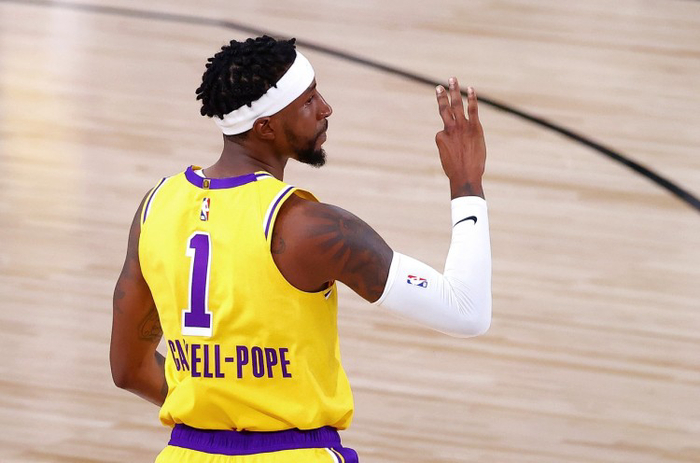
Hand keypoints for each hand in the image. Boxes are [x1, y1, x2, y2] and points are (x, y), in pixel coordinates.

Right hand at [435, 77, 485, 198]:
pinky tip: (471, 89)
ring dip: (454, 91)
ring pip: (456, 105)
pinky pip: (472, 110)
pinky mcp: (474, 127)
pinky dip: (472, 98)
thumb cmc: (456, 171)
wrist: (465, 176)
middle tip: (440, 86)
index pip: (443, 129)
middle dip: (442, 96)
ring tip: (452, 79)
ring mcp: (461, 127)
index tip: (454, 149)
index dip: (449, 138)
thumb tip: (455, 142)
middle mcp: (449, 129)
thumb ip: (450, 146)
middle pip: (444, 109)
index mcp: (440, 137)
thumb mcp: (447, 158)